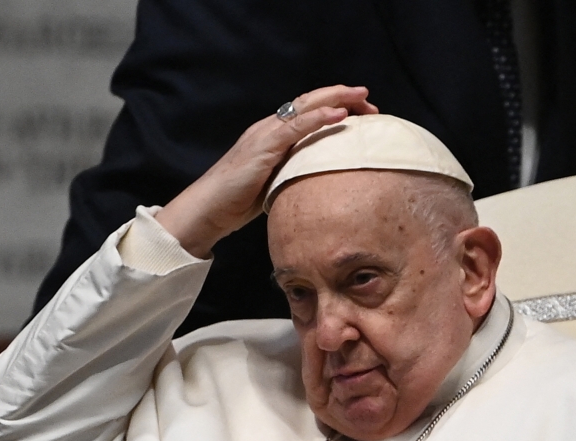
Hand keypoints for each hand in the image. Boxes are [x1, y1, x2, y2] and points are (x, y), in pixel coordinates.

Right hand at [154, 85, 377, 257]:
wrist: (207, 209)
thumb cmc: (235, 202)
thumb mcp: (271, 184)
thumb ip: (291, 175)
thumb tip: (318, 182)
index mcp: (270, 136)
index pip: (305, 112)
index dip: (333, 106)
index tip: (360, 113)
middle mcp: (268, 129)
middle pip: (309, 102)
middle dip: (341, 96)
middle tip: (368, 100)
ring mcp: (265, 135)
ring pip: (305, 107)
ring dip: (336, 99)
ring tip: (362, 98)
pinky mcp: (262, 147)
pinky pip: (295, 127)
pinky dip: (318, 118)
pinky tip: (338, 114)